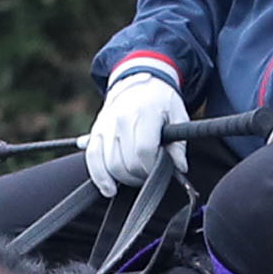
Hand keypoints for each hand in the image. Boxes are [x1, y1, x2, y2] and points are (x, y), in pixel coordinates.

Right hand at [83, 66, 185, 192]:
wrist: (137, 84)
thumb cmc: (160, 102)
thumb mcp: (178, 116)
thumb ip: (178, 144)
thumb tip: (180, 167)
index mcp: (143, 114)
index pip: (144, 151)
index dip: (152, 167)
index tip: (161, 168)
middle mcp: (120, 119)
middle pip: (126, 163)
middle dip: (140, 176)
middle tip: (150, 173)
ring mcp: (105, 126)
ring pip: (109, 165)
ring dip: (124, 178)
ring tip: (136, 176)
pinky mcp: (95, 133)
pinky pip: (92, 160)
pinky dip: (100, 178)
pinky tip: (109, 189)